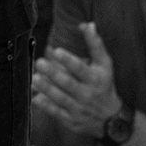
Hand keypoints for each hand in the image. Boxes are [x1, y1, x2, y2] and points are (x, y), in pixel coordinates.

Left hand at [32, 23, 122, 137]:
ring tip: (34, 78)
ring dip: (47, 89)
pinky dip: (46, 106)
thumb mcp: (105, 64)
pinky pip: (57, 113)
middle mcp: (87, 95)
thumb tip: (87, 24)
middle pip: (68, 84)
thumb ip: (95, 44)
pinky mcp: (71, 120)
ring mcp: (79, 109)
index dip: (69, 60)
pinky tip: (35, 97)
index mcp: (95, 79)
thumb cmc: (105, 85)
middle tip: (39, 63)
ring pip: (61, 99)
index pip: (81, 69)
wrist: (111, 119)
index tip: (56, 51)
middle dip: (53, 74)